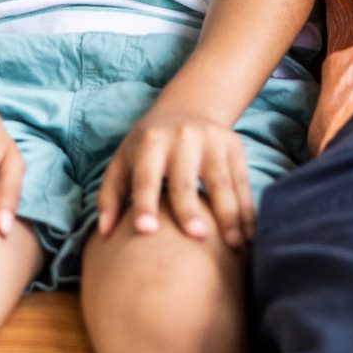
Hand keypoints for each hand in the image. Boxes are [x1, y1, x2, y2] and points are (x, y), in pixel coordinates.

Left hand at [97, 101, 254, 247]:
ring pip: (221, 182)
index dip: (144, 203)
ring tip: (234, 245)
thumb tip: (103, 232)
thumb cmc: (148, 146)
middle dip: (190, 209)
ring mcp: (212, 140)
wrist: (188, 107)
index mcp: (150, 142)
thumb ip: (111, 195)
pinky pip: (242, 183)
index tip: (145, 231)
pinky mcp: (235, 147)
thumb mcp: (124, 160)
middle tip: (197, 237)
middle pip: (185, 180)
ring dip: (229, 215)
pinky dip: (248, 210)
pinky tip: (250, 235)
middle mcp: (182, 138)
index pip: (146, 176)